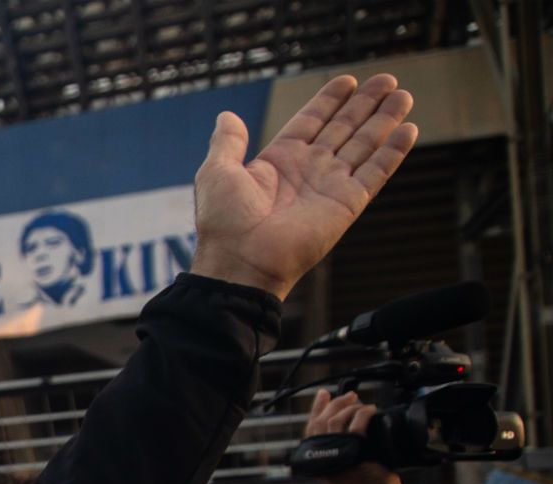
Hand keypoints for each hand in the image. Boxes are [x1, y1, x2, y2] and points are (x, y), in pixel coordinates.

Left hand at [192, 74, 416, 299]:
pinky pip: (376, 172)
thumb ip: (228, 142)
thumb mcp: (217, 172)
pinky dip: (393, 152)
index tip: (349, 80)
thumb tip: (227, 115)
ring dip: (385, 120)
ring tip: (404, 95)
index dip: (330, 101)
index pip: (311, 121)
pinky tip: (409, 130)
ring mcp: (330, 185)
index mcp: (278, 160)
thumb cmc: (224, 222)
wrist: (241, 260)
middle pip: (344, 128)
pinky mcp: (348, 203)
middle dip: (365, 104)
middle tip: (388, 79)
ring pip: (365, 144)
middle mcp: (308, 170)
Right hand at [304, 387, 401, 483]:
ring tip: (361, 403)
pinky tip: (370, 410)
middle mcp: (323, 455)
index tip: (323, 394)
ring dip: (349, 407)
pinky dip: (364, 414)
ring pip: (337, 420)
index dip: (316, 408)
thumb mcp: (340, 473)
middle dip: (335, 403)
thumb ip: (336, 455)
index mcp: (316, 460)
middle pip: (322, 421)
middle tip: (350, 395)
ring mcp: (338, 453)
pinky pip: (357, 425)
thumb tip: (343, 433)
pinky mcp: (356, 452)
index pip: (311, 428)